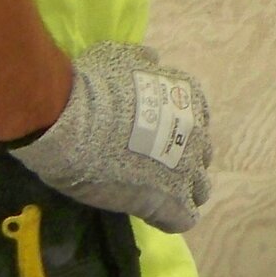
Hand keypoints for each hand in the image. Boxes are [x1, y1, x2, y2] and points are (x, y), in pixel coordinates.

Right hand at [9, 42, 212, 233]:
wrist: (75, 121)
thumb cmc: (92, 86)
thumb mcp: (121, 58)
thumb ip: (141, 63)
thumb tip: (151, 61)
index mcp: (187, 96)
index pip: (195, 120)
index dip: (176, 132)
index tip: (156, 139)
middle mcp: (196, 130)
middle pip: (200, 153)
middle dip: (183, 161)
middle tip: (154, 167)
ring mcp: (186, 167)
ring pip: (198, 188)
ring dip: (181, 191)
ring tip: (156, 196)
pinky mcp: (170, 200)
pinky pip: (183, 217)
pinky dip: (170, 218)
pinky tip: (152, 215)